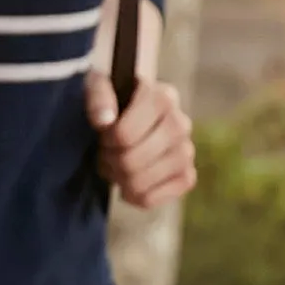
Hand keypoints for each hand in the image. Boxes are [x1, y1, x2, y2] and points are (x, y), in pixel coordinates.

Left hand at [85, 0, 196, 210]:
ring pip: (141, 183)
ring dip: (119, 179)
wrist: (132, 112)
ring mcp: (186, 151)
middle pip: (131, 161)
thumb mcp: (98, 85)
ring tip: (115, 165)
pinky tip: (129, 184)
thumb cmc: (112, 98)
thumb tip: (104, 121)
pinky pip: (154, 199)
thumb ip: (98, 97)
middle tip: (105, 153)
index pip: (125, 134)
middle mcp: (181, 124)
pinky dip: (134, 196)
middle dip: (109, 161)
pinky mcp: (186, 176)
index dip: (106, 140)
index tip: (103, 134)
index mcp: (163, 97)